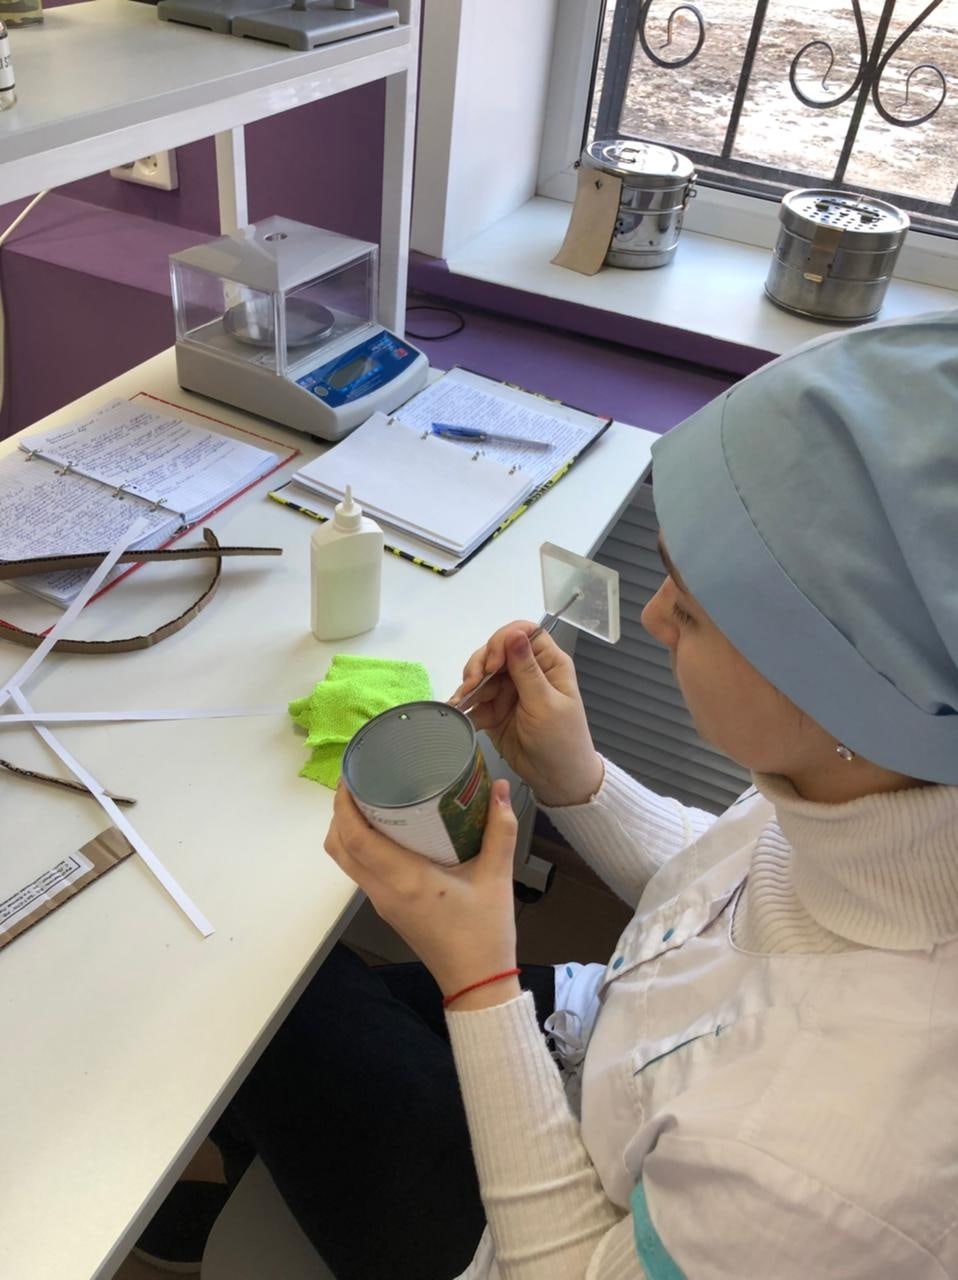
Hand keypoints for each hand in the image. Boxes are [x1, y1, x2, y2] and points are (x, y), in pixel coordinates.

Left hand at [324, 778, 519, 1001]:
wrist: (477, 983)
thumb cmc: (485, 932)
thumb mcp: (497, 877)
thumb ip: (500, 830)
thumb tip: (502, 787)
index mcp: (405, 880)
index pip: (356, 838)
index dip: (344, 805)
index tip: (349, 776)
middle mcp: (384, 891)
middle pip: (339, 848)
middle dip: (339, 813)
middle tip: (356, 782)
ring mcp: (382, 903)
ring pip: (346, 862)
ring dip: (346, 831)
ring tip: (367, 801)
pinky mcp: (388, 909)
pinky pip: (360, 872)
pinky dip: (359, 848)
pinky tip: (385, 830)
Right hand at [451, 622, 603, 806]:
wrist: (556, 780)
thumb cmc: (561, 741)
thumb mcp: (545, 704)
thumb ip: (526, 670)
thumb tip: (514, 633)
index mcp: (548, 664)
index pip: (523, 633)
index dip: (503, 640)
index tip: (493, 664)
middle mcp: (527, 671)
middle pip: (495, 651)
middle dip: (480, 665)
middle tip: (471, 686)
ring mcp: (509, 690)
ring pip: (481, 673)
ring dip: (468, 685)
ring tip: (461, 702)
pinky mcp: (494, 709)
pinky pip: (475, 698)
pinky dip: (465, 703)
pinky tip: (458, 711)